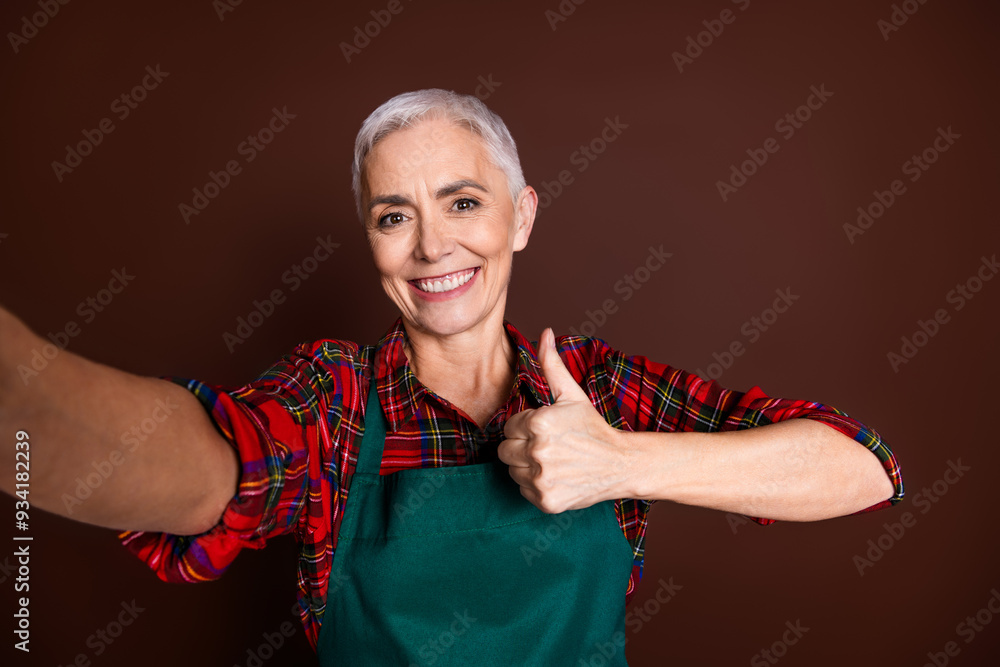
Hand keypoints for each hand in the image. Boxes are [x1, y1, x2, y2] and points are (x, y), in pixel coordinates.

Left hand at [499, 327, 631, 512]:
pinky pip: (523, 491)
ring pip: (512, 471)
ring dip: (526, 466)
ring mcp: (541, 478)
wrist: (620, 464)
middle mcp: (537, 451)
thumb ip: (552, 364)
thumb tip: (545, 332)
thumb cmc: (592, 427)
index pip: (509, 427)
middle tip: (548, 446)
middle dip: (521, 446)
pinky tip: (555, 477)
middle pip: (505, 450)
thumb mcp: (572, 394)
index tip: (546, 431)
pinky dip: (535, 486)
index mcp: (539, 422)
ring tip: (552, 461)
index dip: (525, 427)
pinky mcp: (545, 501)